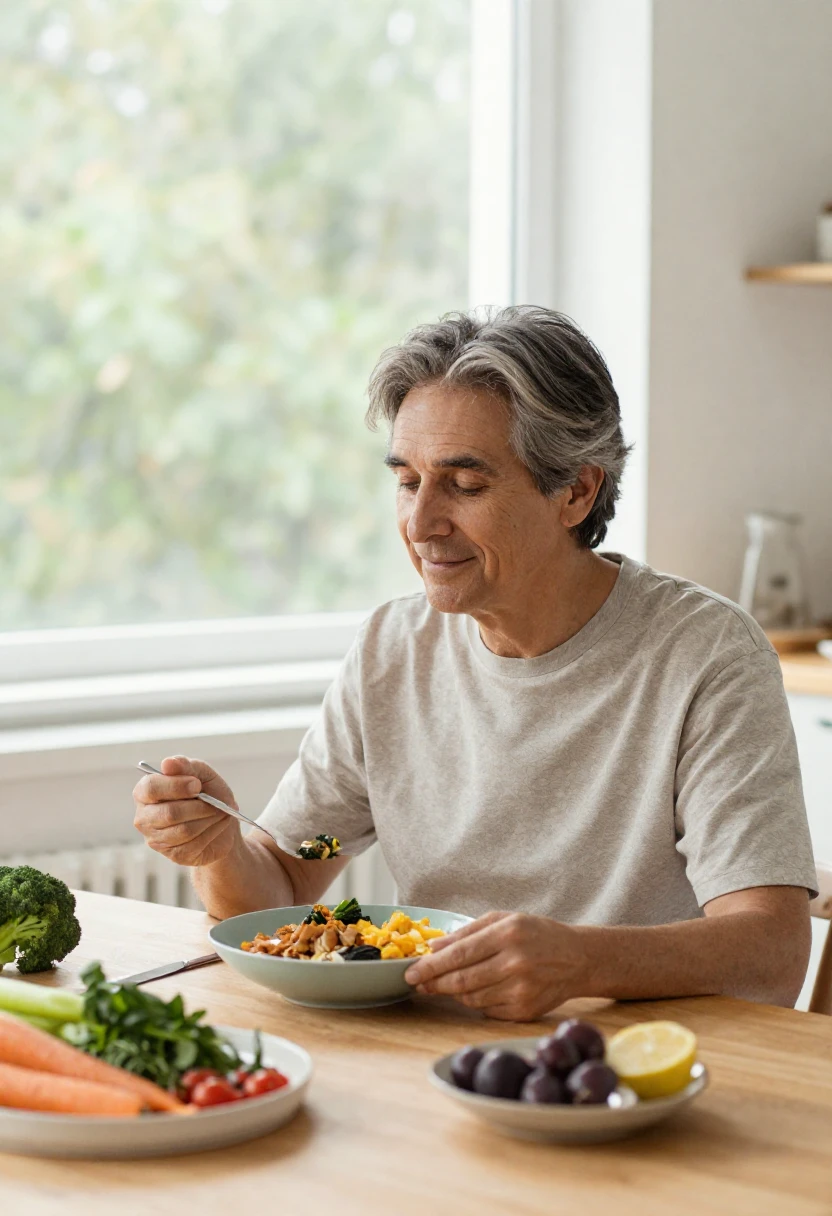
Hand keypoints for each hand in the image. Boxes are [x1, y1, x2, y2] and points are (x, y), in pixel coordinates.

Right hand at [132, 755, 241, 867]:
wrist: (223, 821)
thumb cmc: (207, 793)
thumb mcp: (202, 774)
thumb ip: (186, 766)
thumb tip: (167, 763)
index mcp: (145, 792)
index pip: (151, 789)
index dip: (176, 786)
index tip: (197, 785)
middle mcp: (144, 817)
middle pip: (169, 813)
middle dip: (198, 807)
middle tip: (215, 802)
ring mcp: (156, 839)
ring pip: (184, 830)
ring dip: (208, 819)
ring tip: (220, 812)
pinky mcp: (173, 855)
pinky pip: (194, 845)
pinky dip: (212, 832)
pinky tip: (217, 825)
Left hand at [404, 911, 589, 1021]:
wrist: (577, 958)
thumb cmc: (537, 934)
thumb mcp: (504, 920)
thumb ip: (467, 932)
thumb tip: (434, 947)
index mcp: (508, 934)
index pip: (459, 954)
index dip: (430, 966)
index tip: (410, 971)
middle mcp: (515, 963)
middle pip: (461, 980)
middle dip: (433, 983)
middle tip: (418, 983)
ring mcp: (521, 990)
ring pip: (471, 998)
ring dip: (454, 992)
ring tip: (446, 983)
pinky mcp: (524, 1011)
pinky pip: (487, 1010)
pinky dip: (476, 1002)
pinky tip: (478, 990)